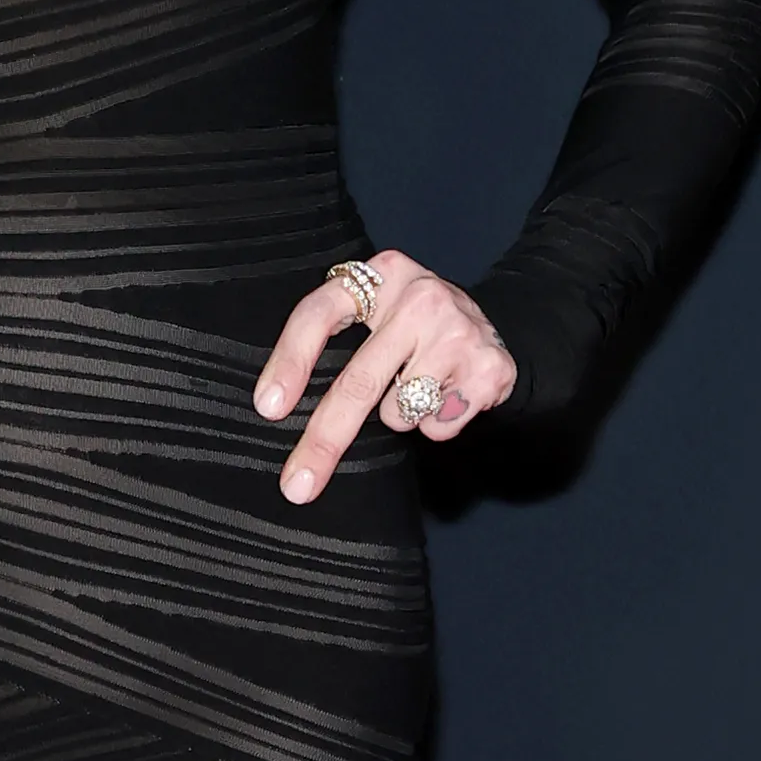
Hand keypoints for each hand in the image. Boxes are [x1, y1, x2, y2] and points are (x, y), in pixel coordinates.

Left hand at [254, 250, 517, 503]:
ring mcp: (459, 330)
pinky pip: (436, 426)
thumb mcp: (375, 309)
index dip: (290, 361)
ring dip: (399, 415)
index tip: (269, 408)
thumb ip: (337, 335)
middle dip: (324, 441)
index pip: (320, 315)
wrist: (491, 328)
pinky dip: (436, 423)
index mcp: (379, 274)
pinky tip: (448, 393)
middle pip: (358, 381)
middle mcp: (419, 296)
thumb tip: (276, 408)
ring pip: (399, 411)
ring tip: (418, 384)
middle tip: (298, 485)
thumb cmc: (411, 327)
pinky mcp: (489, 367)